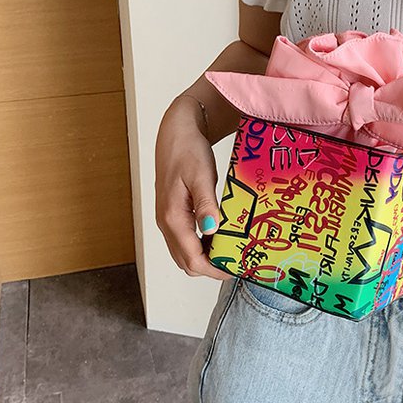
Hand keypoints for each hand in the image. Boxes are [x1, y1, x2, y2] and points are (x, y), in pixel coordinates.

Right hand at [155, 96, 230, 281]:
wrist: (176, 133)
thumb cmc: (188, 150)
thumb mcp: (201, 175)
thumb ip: (206, 205)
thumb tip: (212, 230)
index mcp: (172, 216)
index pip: (192, 258)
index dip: (215, 269)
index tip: (236, 268)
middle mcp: (166, 222)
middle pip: (186, 262)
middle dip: (211, 267)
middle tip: (236, 262)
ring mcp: (167, 219)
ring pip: (184, 253)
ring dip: (205, 258)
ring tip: (230, 251)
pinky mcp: (171, 213)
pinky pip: (184, 240)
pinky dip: (200, 246)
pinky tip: (218, 236)